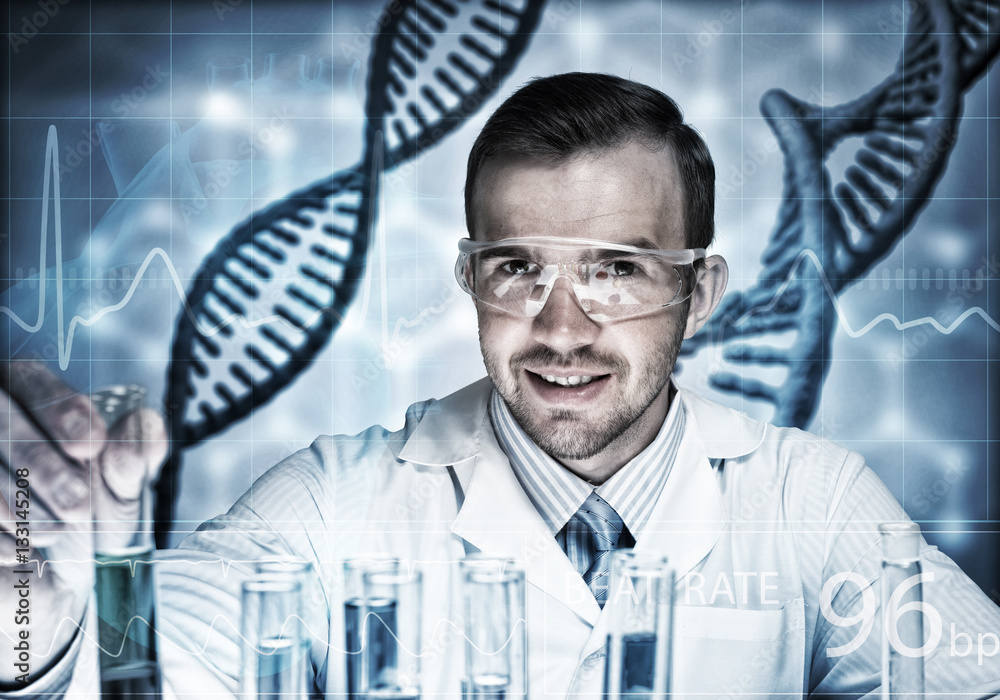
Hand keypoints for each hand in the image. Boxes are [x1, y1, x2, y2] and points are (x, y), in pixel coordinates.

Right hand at [0, 361, 165, 684]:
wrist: (57, 582)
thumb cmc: (89, 521)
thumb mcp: (123, 490)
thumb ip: (136, 456)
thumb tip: (142, 423)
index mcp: (28, 400)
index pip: (32, 382)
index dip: (60, 410)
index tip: (91, 445)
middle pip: (1, 422)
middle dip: (42, 465)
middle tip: (78, 503)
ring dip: (20, 504)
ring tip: (55, 531)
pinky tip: (21, 551)